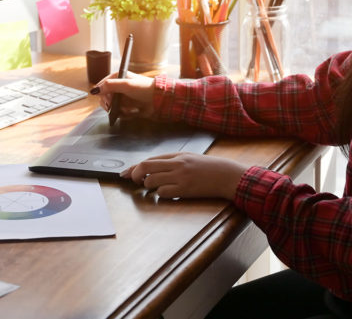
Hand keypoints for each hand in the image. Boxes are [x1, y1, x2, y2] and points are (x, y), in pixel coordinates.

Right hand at [92, 72, 155, 120]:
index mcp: (117, 78)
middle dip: (111, 105)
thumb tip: (94, 90)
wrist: (158, 100)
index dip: (103, 94)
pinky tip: (133, 112)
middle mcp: (118, 87)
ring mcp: (122, 98)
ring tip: (130, 110)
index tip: (108, 101)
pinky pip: (119, 113)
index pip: (102, 86)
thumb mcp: (126, 85)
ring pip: (112, 107)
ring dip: (119, 110)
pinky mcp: (126, 107)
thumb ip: (110, 86)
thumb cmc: (144, 88)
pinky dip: (125, 115)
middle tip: (118, 108)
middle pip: (105, 98)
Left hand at [122, 152, 247, 199]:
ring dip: (148, 186)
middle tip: (135, 181)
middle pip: (146, 167)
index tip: (125, 173)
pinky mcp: (184, 190)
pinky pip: (163, 192)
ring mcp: (180, 177)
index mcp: (177, 156)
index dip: (134, 167)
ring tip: (153, 187)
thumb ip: (172, 161)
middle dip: (135, 175)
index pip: (149, 160)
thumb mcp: (190, 158)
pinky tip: (166, 193)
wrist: (226, 175)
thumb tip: (152, 168)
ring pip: (151, 181)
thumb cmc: (208, 168)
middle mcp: (176, 165)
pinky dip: (160, 194)